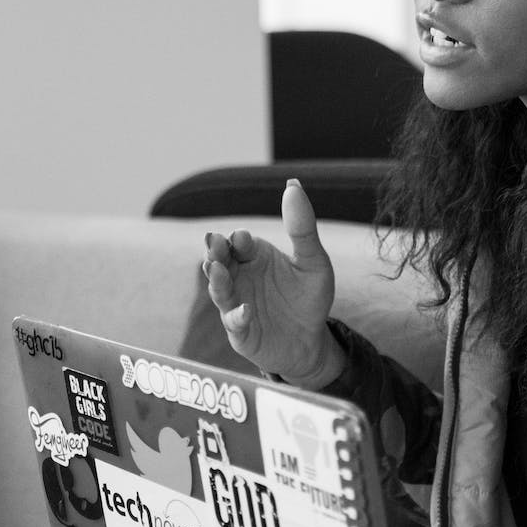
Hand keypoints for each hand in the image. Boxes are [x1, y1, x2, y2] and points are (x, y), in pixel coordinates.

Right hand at [202, 178, 343, 387]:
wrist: (310, 342)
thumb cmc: (308, 298)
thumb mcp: (313, 261)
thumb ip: (303, 227)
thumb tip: (293, 184)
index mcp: (253, 257)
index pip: (239, 242)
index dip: (238, 239)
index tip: (242, 238)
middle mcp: (239, 278)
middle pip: (219, 261)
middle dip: (215, 252)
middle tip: (214, 243)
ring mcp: (235, 304)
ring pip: (219, 289)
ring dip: (216, 280)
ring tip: (216, 270)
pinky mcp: (240, 332)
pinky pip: (235, 323)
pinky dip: (237, 317)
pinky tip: (246, 311)